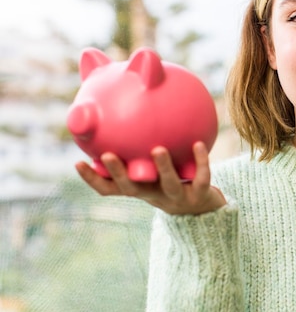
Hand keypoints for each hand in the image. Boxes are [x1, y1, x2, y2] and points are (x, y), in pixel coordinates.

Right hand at [75, 141, 226, 214]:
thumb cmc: (170, 179)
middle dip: (118, 173)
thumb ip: (138, 146)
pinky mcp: (200, 194)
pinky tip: (198, 143)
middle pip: (132, 188)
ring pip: (168, 183)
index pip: (109, 188)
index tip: (78, 163)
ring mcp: (177, 196)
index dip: (93, 179)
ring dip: (163, 167)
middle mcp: (154, 194)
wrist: (201, 206)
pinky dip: (201, 161)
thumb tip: (128, 105)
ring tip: (158, 149)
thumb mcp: (152, 165)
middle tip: (108, 155)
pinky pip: (201, 177)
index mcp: (138, 188)